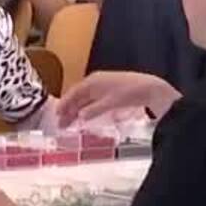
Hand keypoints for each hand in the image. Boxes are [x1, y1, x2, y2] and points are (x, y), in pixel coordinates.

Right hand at [56, 71, 179, 127]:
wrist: (149, 88)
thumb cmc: (128, 93)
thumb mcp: (110, 103)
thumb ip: (93, 110)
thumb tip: (79, 117)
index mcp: (92, 82)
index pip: (73, 93)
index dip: (64, 104)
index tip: (57, 115)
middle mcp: (95, 82)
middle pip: (77, 96)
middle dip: (69, 110)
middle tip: (62, 124)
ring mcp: (102, 86)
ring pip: (85, 99)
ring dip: (77, 110)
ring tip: (71, 123)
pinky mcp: (110, 91)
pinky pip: (92, 99)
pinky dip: (87, 108)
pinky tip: (86, 116)